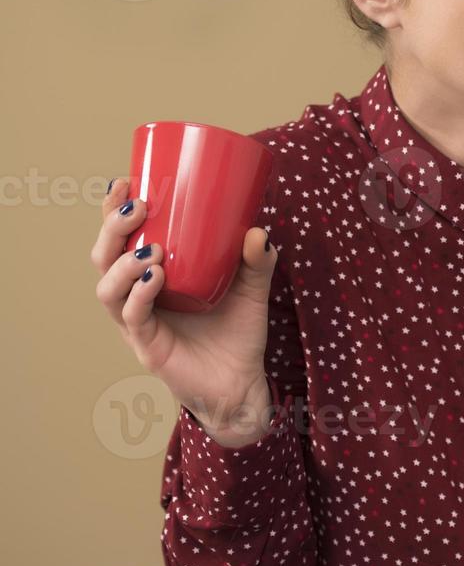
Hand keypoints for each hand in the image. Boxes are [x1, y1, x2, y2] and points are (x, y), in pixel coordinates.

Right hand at [91, 177, 279, 445]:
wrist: (244, 385)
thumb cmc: (238, 334)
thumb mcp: (252, 289)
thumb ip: (257, 260)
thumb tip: (257, 229)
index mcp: (152, 276)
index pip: (121, 239)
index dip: (114, 211)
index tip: (127, 180)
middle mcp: (137, 297)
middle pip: (103, 257)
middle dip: (113, 229)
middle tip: (138, 207)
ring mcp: (138, 324)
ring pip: (107, 288)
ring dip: (123, 262)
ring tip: (150, 249)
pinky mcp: (147, 347)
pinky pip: (132, 318)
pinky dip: (139, 294)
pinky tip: (155, 277)